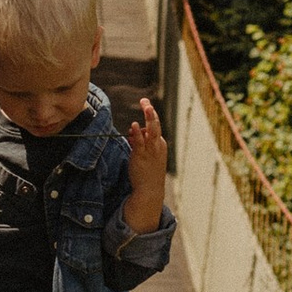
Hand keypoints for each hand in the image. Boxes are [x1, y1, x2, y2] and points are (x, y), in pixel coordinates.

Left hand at [125, 94, 168, 231]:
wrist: (150, 189)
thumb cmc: (148, 172)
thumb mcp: (145, 155)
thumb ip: (139, 142)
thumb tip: (132, 132)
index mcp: (159, 144)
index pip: (154, 126)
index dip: (149, 115)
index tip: (145, 103)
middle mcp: (157, 145)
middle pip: (155, 125)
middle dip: (150, 112)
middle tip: (145, 101)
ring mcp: (150, 150)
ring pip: (151, 130)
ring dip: (149, 117)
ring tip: (146, 106)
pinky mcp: (141, 156)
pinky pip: (139, 142)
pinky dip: (137, 133)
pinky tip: (133, 125)